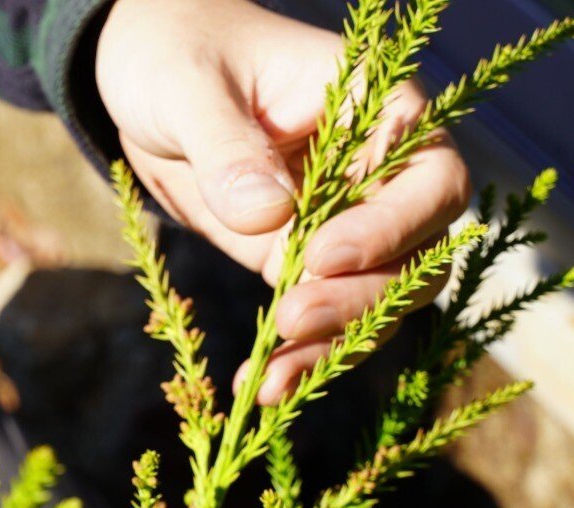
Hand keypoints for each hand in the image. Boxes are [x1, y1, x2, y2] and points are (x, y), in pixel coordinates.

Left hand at [96, 0, 471, 402]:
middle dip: (361, 300)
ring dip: (332, 346)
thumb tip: (268, 216)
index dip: (390, 226)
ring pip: (377, 300)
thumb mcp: (189, 88)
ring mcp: (346, 222)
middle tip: (289, 321)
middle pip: (417, 255)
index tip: (321, 254)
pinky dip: (297, 356)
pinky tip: (259, 387)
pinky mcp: (301, 261)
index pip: (428, 178)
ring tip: (270, 381)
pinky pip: (321, 317)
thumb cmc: (176, 54)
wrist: (146, 74)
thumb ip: (228, 146)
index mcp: (380, 108)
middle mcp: (380, 173)